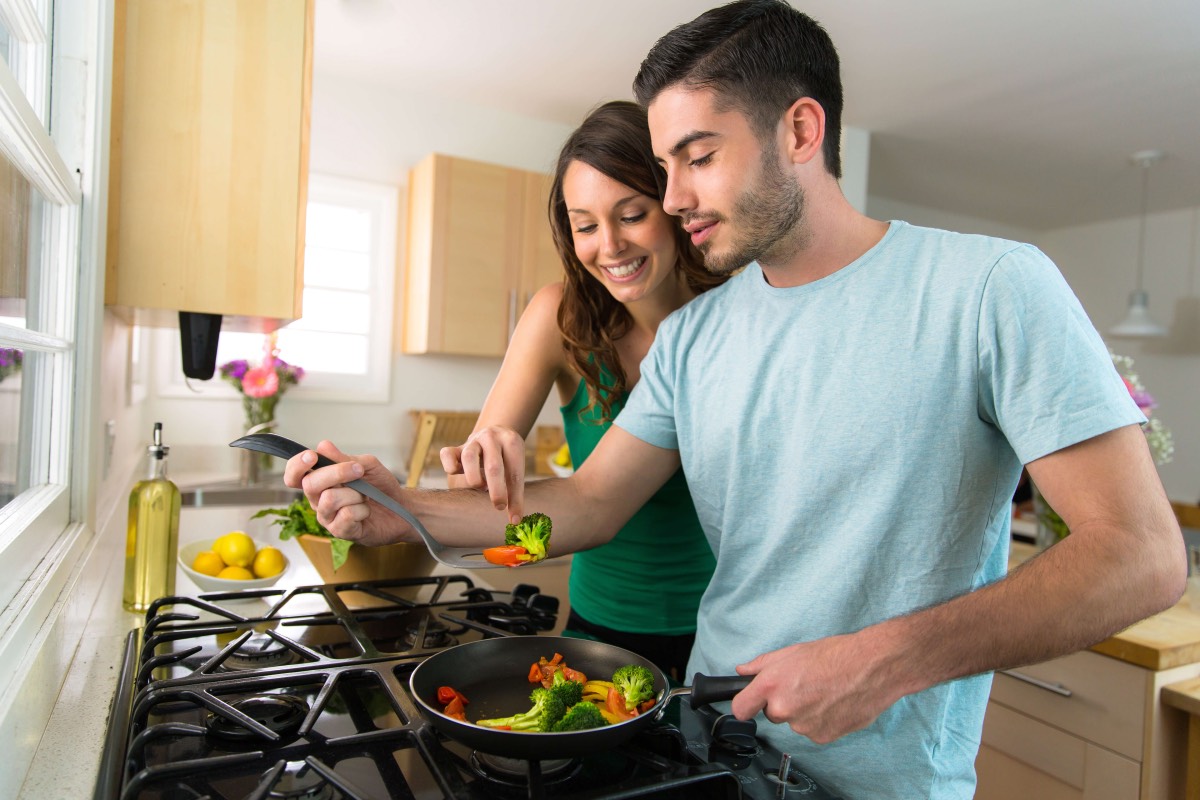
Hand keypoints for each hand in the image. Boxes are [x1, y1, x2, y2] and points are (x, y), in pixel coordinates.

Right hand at [282, 440, 413, 546]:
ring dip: (355, 493)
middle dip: (337, 473)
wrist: (401, 507)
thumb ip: (344, 458)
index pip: (294, 475)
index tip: (312, 456)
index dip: (296, 466)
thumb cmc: (380, 486)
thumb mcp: (366, 465)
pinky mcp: (340, 532)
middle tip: (359, 470)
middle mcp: (318, 500)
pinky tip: (366, 511)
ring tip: (364, 496)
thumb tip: (323, 446)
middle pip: (310, 484)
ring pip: (330, 499)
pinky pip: (346, 515)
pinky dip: (362, 509)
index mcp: (320, 482)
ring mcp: (327, 517)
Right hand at [440, 425, 526, 522]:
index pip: (515, 474)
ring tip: (481, 487)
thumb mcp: (516, 465)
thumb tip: (515, 519)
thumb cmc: (507, 457)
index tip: (515, 519)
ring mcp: (473, 441)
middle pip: (493, 466)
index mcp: (512, 442)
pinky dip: (449, 465)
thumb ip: (514, 487)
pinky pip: (447, 454)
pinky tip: (455, 473)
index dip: (515, 498)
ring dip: (475, 478)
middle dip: (497, 491)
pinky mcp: (456, 448)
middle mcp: (491, 438)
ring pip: (469, 457)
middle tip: (499, 506)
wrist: (494, 433)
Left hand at [731, 633, 904, 743]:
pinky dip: (822, 720)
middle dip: (783, 702)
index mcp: (771, 685)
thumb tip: (743, 671)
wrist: (872, 667)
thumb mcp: (793, 652)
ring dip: (805, 711)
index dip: (744, 705)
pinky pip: (814, 730)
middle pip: (772, 713)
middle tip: (804, 685)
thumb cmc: (836, 655)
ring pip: (795, 722)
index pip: (740, 708)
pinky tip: (835, 703)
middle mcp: (784, 708)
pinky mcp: (822, 737)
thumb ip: (762, 664)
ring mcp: (803, 726)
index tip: (749, 704)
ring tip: (824, 691)